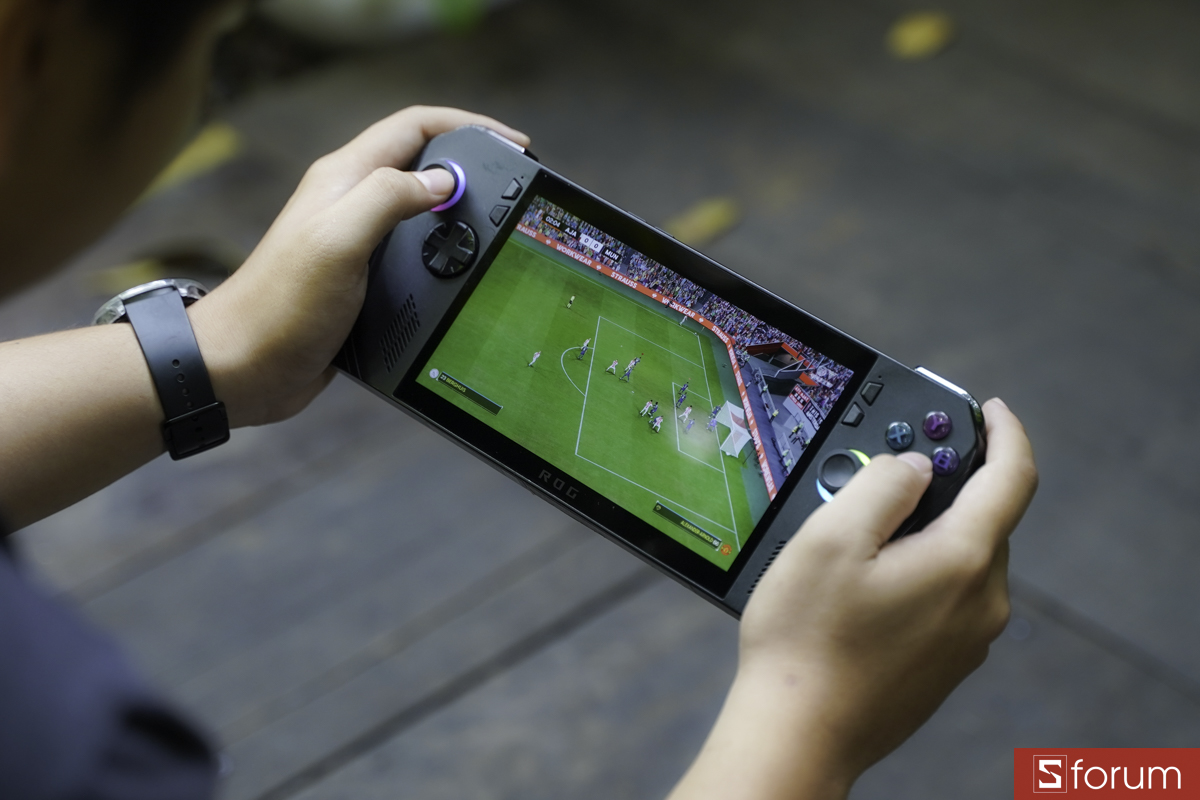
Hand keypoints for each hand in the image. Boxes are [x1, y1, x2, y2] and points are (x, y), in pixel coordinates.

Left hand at [188, 106, 528, 426]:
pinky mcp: (361, 280)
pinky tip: (461, 269)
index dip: (467, 126)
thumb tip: (443, 180)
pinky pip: (412, 253)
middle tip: (512, 181)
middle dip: (469, 162)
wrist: (243, 367)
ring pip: (419, 208)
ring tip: (495, 222)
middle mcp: (350, 203)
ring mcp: (355, 242)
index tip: (512, 144)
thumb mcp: (339, 240)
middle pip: (420, 162)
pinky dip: (443, 252)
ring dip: (459, 208)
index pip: (414, 128)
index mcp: (343, 179)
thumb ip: (389, 198)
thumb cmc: (280, 306)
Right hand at [669, 398, 1036, 799]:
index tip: (988, 409)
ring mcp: (967, 640)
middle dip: (943, 485)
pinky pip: (946, 596)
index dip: (1005, 432)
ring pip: (960, 558)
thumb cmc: (806, 641)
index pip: (1013, 477)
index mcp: (962, 561)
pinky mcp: (946, 664)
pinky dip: (918, 571)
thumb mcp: (830, 538)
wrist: (798, 734)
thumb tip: (914, 468)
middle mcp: (981, 602)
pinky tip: (863, 586)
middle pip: (982, 518)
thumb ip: (881, 485)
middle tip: (882, 473)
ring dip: (924, 531)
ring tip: (855, 539)